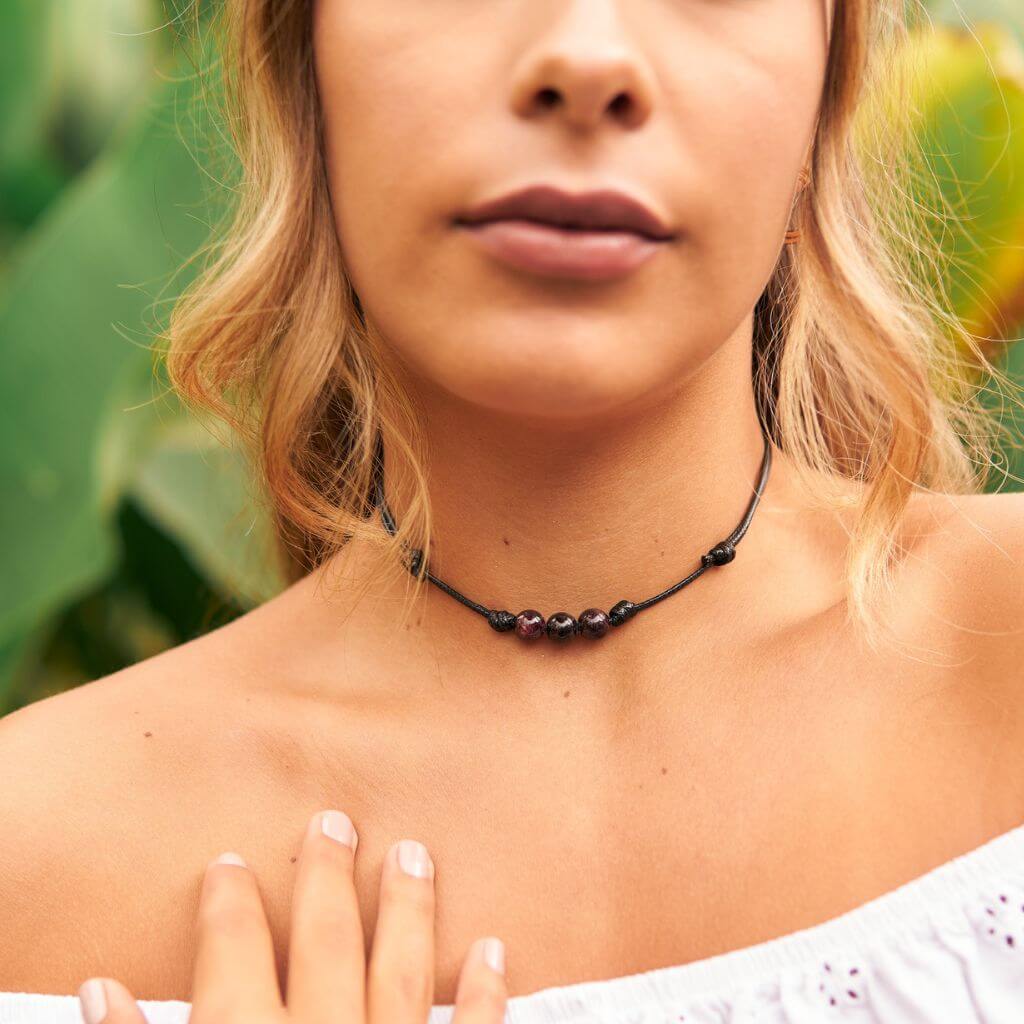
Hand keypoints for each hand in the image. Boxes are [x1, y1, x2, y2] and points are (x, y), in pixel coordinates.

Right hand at [76, 810, 507, 1023]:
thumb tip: (103, 994)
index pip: (233, 956)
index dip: (229, 904)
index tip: (230, 864)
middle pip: (326, 942)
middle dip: (327, 877)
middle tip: (335, 821)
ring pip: (404, 969)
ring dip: (409, 909)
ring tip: (413, 852)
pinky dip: (484, 992)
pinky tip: (492, 947)